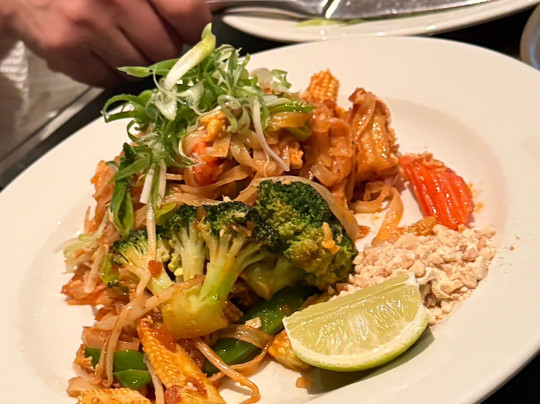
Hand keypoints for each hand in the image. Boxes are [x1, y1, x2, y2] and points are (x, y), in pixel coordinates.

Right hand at [0, 0, 210, 86]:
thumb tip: (196, 22)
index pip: (185, 12)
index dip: (193, 29)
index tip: (189, 32)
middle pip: (165, 49)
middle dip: (163, 48)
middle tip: (148, 36)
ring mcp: (86, 25)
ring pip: (140, 69)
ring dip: (136, 61)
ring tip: (116, 38)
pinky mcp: (65, 50)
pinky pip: (109, 80)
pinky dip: (109, 70)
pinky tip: (96, 48)